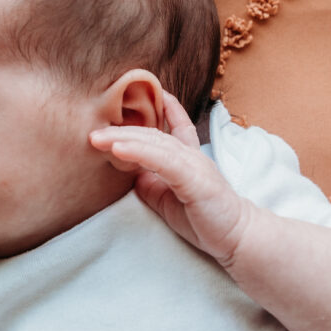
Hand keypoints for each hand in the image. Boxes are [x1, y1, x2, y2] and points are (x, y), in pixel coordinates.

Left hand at [90, 92, 250, 268]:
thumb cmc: (206, 221)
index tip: (154, 92)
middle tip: (93, 130)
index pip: (176, 127)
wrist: (237, 238)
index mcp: (189, 159)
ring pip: (153, 143)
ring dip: (122, 138)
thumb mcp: (168, 200)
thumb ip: (151, 185)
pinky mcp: (193, 178)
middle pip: (152, 134)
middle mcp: (191, 155)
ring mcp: (193, 164)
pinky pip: (161, 160)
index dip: (166, 109)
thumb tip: (131, 175)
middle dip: (121, 130)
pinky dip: (137, 152)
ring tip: (96, 137)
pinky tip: (117, 149)